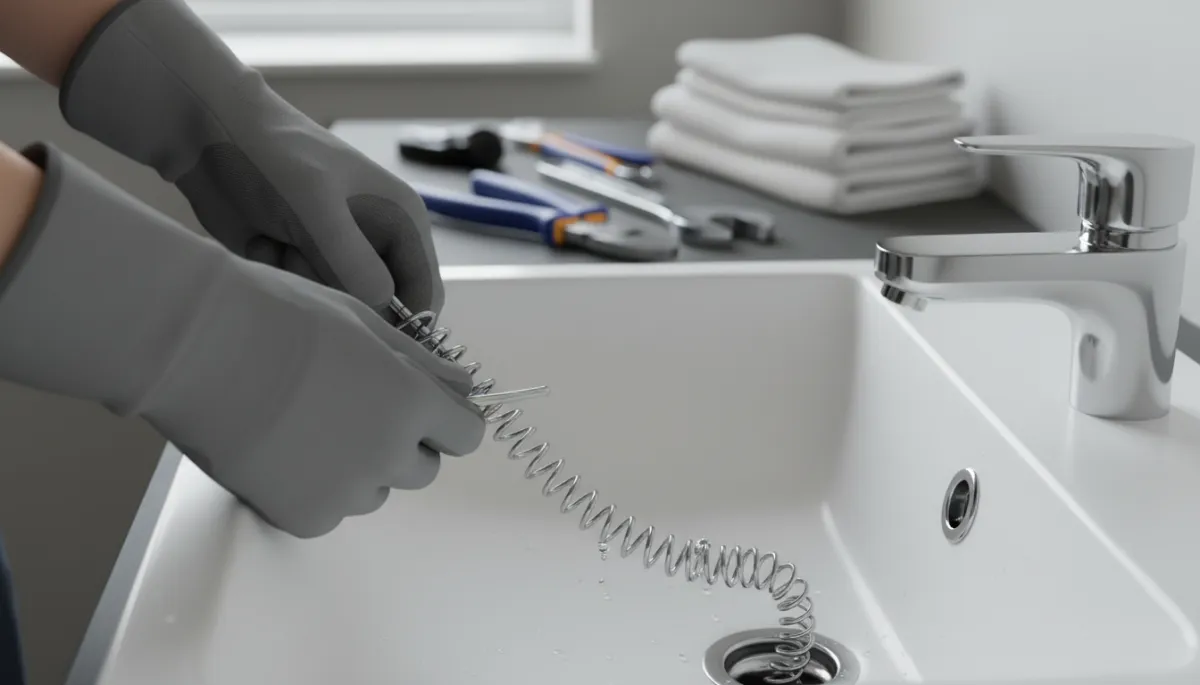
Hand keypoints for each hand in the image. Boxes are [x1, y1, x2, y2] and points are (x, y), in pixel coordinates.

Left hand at [59, 0, 440, 314]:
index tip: (363, 330)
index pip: (425, 293)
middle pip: (380, 306)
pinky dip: (281, 276)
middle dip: (342, 296)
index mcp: (402, 221)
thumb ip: (353, 262)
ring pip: (340, 303)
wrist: (209, 133)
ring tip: (281, 244)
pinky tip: (263, 243)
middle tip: (306, 263)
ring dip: (306, 283)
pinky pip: (306, 294)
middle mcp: (377, 241)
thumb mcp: (316, 206)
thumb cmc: (274, 158)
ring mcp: (338, 251)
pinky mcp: (302, 259)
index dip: (405, 322)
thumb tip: (385, 311)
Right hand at [157, 260, 485, 536]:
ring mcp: (346, 492)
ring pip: (376, 492)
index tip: (425, 409)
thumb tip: (463, 388)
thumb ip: (422, 364)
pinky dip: (314, 489)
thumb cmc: (279, 317)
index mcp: (412, 403)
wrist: (197, 345)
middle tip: (354, 408)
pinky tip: (282, 449)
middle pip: (423, 468)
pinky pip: (330, 511)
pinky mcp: (304, 517)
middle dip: (403, 444)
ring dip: (359, 468)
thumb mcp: (365, 324)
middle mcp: (388, 454)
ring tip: (308, 424)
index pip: (465, 434)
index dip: (447, 420)